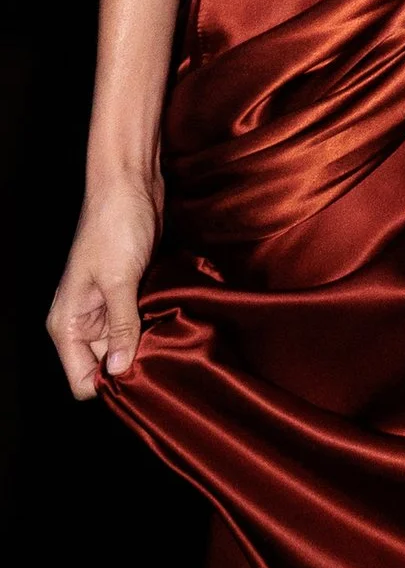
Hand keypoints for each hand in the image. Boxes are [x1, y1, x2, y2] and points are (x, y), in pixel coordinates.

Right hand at [48, 171, 160, 398]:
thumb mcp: (119, 279)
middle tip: (166, 355)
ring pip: (128, 346)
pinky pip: (140, 324)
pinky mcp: (128, 294)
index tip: (142, 374)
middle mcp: (83, 322)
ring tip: (172, 336)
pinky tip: (174, 321)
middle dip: (135, 364)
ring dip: (149, 344)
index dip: (111, 383)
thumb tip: (121, 371)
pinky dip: (155, 325)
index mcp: (67, 324)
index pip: (83, 381)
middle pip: (108, 367)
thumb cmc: (114, 225)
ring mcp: (106, 309)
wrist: (130, 185)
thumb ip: (121, 327)